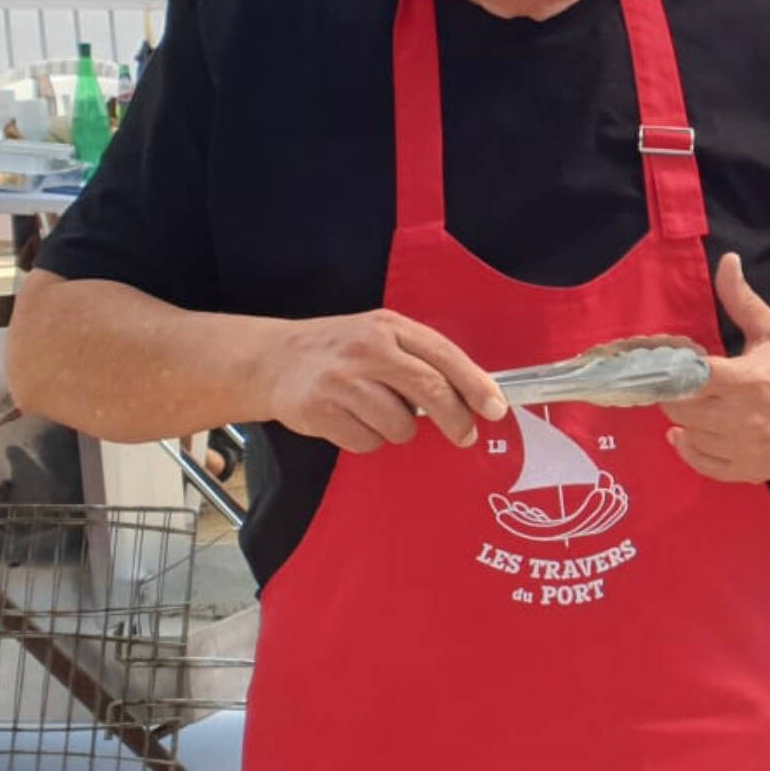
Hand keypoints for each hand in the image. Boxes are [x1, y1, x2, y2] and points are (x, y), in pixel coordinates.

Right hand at [260, 310, 502, 454]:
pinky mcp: (320, 411)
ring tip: (378, 413)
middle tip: (465, 435)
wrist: (273, 359)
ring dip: (398, 430)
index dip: (475, 385)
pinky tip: (352, 421)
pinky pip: (368, 442)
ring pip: (400, 426)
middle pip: (430, 391)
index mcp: (389, 327)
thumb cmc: (341, 351)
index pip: (444, 356)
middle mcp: (366, 350)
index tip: (495, 409)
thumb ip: (423, 359)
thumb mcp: (381, 336)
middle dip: (455, 420)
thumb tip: (474, 396)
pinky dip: (368, 440)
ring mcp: (341, 381)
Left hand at [663, 253, 769, 482]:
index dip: (672, 372)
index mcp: (747, 379)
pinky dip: (690, 451)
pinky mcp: (751, 469)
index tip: (671, 365)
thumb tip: (727, 261)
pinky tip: (686, 435)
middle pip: (681, 409)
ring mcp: (746, 448)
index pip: (688, 379)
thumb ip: (741, 300)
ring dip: (683, 422)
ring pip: (689, 437)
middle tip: (680, 385)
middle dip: (675, 395)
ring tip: (689, 406)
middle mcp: (743, 418)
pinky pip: (704, 465)